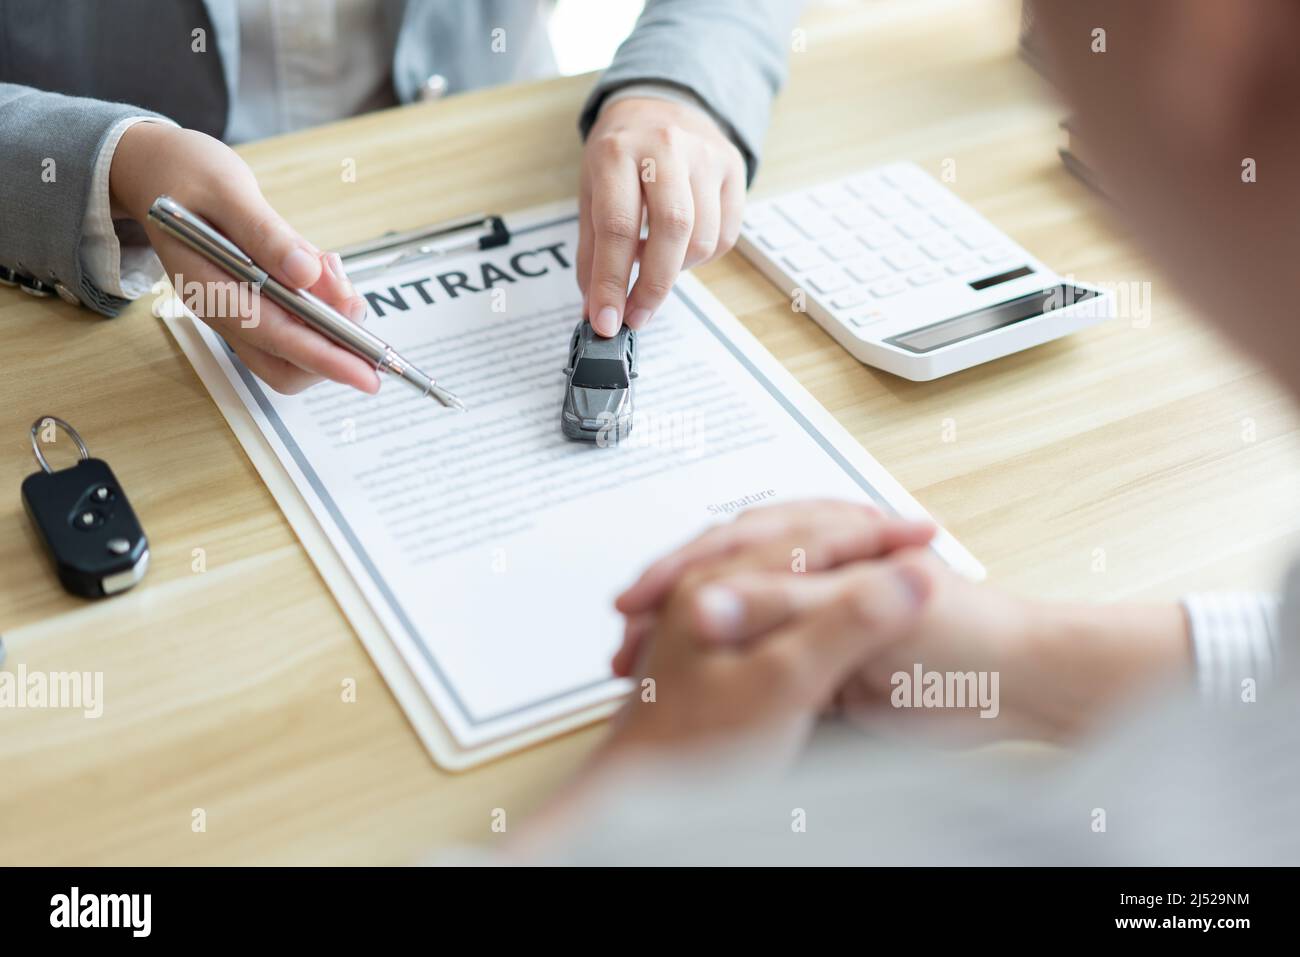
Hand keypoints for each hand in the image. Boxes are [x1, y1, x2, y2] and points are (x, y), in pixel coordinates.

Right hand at [110, 123, 376, 395]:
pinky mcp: (250, 303)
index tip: (369, 374)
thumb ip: (267, 233)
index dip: (327, 359)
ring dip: (330, 325)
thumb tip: (307, 273)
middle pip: (286, 365)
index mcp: (209, 288)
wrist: (153, 170)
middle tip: (354, 298)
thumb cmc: (185, 174)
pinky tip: (321, 270)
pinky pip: (292, 325)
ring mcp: (236, 311)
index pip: (276, 338)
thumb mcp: (228, 189)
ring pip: (293, 351)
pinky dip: (321, 308)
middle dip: (334, 347)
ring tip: (333, 272)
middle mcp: (222, 312)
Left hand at [577, 96, 745, 336]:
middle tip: (636, 315)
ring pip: (702, 238)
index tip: (606, 321)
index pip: (617, 226)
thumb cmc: (620, 156)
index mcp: (618, 152)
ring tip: (654, 264)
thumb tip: (595, 310)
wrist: (659, 105)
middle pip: (671, 230)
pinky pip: (725, 235)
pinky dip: (700, 257)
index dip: (612, 282)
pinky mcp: (733, 168)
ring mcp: (705, 155)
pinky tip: (679, 248)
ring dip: (676, 270)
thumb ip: (592, 253)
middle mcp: (665, 147)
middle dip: (653, 286)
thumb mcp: (591, 193)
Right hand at [614, 500, 1192, 743]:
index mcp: (833, 546)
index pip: (738, 545)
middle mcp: (825, 577)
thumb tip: (711, 599)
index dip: (682, 570)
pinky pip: (761, 665)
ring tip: (644, 662)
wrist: (1018, 695)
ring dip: (693, 641)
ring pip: (740, 619)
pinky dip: (724, 677)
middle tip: (627, 629)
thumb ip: (783, 604)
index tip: (638, 599)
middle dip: (675, 600)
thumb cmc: (966, 640)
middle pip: (730, 576)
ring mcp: (825, 620)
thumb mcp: (859, 616)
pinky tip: (693, 689)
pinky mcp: (831, 668)